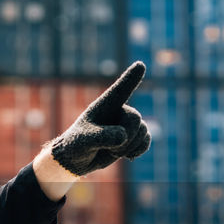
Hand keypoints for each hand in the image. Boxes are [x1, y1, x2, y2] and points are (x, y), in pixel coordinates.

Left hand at [48, 61, 150, 175]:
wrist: (77, 159)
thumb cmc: (76, 145)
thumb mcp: (84, 141)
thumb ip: (101, 137)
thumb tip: (122, 137)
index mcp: (105, 105)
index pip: (120, 89)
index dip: (131, 77)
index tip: (140, 64)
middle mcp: (118, 110)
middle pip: (135, 118)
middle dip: (126, 137)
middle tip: (110, 149)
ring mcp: (126, 123)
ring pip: (143, 131)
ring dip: (130, 146)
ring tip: (112, 151)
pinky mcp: (132, 136)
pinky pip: (146, 139)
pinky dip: (140, 149)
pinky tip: (128, 156)